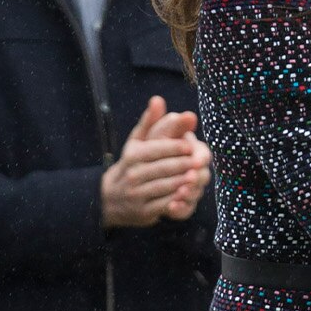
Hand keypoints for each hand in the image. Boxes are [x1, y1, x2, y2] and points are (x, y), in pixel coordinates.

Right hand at [101, 95, 212, 227]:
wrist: (110, 198)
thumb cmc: (131, 165)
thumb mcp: (136, 143)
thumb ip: (150, 122)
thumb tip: (158, 99)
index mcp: (133, 155)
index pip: (156, 149)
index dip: (174, 147)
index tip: (190, 145)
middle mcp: (133, 174)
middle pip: (162, 168)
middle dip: (182, 164)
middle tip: (200, 161)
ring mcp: (137, 194)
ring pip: (163, 186)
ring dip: (182, 182)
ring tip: (198, 177)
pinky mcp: (144, 211)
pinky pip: (163, 205)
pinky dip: (176, 200)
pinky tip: (188, 194)